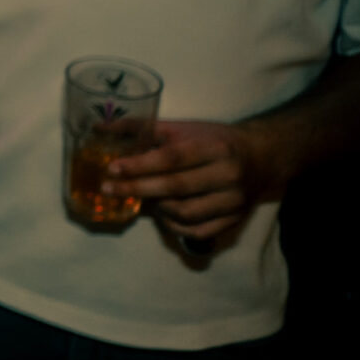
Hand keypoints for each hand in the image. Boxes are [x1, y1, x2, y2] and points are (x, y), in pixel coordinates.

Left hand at [106, 119, 281, 248]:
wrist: (260, 157)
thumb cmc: (214, 140)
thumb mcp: (184, 128)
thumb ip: (143, 128)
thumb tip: (99, 129)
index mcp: (216, 148)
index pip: (172, 159)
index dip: (140, 165)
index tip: (112, 168)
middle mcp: (228, 176)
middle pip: (176, 188)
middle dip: (138, 189)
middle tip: (109, 189)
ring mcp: (233, 202)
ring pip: (185, 214)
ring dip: (157, 208)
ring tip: (141, 198)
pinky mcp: (235, 220)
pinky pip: (197, 231)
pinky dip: (173, 226)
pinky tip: (161, 214)